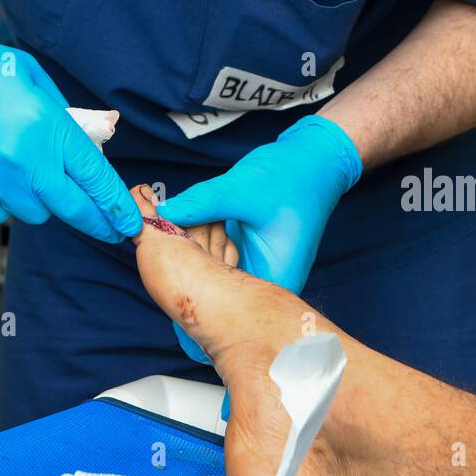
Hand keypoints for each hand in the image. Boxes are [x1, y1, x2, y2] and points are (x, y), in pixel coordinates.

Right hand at [0, 27, 140, 240]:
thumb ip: (63, 111)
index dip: (117, 204)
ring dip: (44, 202)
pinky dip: (8, 203)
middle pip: (73, 209)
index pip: (95, 177)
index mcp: (46, 128)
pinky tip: (0, 177)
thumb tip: (90, 135)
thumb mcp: (29, 75)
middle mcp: (24, 163)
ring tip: (33, 175)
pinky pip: (1, 214)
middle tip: (111, 228)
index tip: (130, 220)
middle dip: (97, 221)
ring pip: (37, 214)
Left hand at [162, 114, 361, 326]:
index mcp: (275, 277)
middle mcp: (269, 280)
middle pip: (222, 299)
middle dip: (191, 283)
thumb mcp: (241, 189)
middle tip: (163, 266)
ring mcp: (260, 266)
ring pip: (218, 276)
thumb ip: (200, 204)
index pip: (234, 317)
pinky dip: (204, 247)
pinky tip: (188, 230)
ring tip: (169, 244)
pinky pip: (221, 258)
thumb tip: (161, 215)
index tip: (172, 299)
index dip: (202, 316)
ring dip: (195, 262)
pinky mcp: (252, 252)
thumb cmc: (291, 176)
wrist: (314, 158)